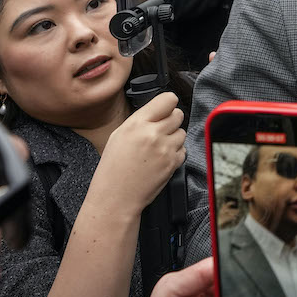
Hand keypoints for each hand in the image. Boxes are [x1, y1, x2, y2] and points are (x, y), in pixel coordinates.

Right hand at [95, 92, 185, 210]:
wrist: (116, 197)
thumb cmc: (113, 168)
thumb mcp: (119, 135)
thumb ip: (141, 120)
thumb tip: (158, 110)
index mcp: (137, 123)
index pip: (168, 99)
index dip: (168, 104)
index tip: (165, 109)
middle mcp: (153, 133)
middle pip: (179, 114)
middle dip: (171, 121)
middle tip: (160, 131)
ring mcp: (165, 149)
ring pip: (182, 132)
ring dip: (174, 137)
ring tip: (158, 147)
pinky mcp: (173, 163)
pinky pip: (183, 150)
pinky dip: (175, 153)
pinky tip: (161, 159)